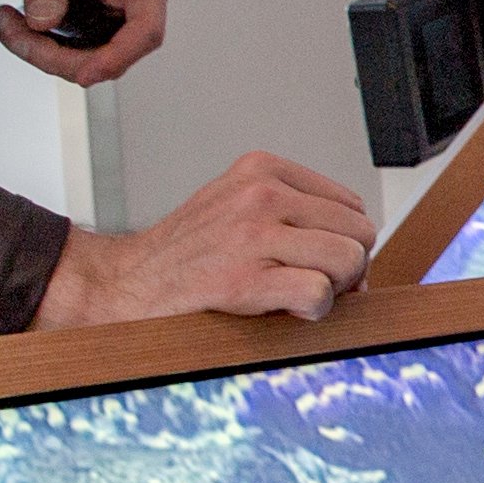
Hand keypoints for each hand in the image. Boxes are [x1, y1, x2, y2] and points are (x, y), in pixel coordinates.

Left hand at [0, 0, 168, 81]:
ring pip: (91, 54)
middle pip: (114, 51)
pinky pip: (75, 44)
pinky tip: (12, 20)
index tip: (82, 73)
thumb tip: (43, 23)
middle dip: (62, 56)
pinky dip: (41, 41)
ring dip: (45, 51)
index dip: (118, 56)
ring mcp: (117, 6)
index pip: (146, 28)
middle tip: (12, 33)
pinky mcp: (96, 13)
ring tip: (4, 21)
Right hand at [38, 150, 373, 329]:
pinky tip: (281, 310)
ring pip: (348, 261)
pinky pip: (319, 294)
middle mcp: (261, 194)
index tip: (316, 262)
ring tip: (293, 294)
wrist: (125, 284)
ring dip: (331, 290)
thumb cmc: (185, 255)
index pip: (351, 205)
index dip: (343, 242)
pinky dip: (310, 312)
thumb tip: (358, 249)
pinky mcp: (244, 279)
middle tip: (310, 283)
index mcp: (262, 170)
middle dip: (345, 268)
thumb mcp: (238, 207)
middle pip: (358, 234)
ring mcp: (253, 234)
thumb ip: (295, 213)